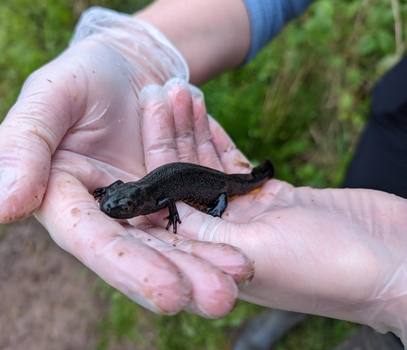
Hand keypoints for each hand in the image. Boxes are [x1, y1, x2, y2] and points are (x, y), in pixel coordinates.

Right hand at [0, 9, 253, 317]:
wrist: (130, 65)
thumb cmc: (81, 77)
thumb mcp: (46, 100)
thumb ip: (21, 150)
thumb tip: (4, 211)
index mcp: (68, 202)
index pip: (96, 243)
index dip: (129, 269)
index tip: (169, 295)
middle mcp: (108, 217)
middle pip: (143, 256)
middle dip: (181, 279)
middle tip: (221, 298)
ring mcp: (146, 210)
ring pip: (175, 246)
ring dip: (208, 265)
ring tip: (241, 274)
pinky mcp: (175, 198)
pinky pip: (197, 219)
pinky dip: (219, 233)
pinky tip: (246, 249)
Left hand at [142, 80, 406, 342]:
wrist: (392, 260)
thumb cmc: (328, 269)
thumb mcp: (259, 251)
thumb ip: (208, 233)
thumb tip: (162, 209)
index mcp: (211, 255)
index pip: (168, 202)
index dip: (155, 158)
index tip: (147, 117)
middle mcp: (222, 235)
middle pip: (185, 178)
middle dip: (173, 134)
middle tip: (164, 90)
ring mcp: (245, 214)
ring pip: (208, 167)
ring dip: (195, 130)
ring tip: (183, 92)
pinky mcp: (269, 197)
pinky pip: (235, 165)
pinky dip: (221, 140)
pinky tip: (205, 116)